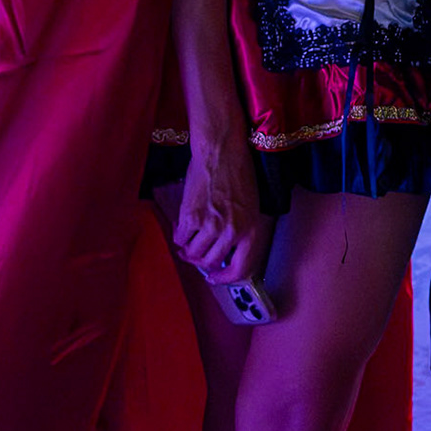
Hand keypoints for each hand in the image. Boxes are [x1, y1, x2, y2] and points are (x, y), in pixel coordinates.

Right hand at [174, 143, 273, 284]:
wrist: (221, 152)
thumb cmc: (237, 174)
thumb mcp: (249, 207)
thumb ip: (240, 231)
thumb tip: (223, 253)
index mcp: (251, 230)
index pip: (241, 269)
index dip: (225, 278)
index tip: (214, 277)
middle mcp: (233, 232)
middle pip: (210, 262)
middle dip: (200, 260)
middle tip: (194, 252)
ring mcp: (211, 226)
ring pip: (193, 253)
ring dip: (188, 248)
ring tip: (187, 237)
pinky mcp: (192, 217)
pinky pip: (180, 238)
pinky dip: (178, 235)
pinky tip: (182, 226)